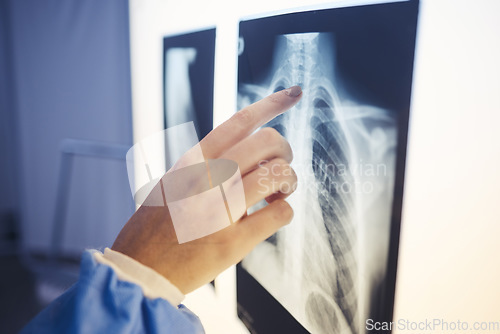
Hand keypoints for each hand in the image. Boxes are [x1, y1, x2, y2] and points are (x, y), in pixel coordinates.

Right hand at [112, 86, 301, 293]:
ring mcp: (220, 210)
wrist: (141, 269)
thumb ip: (203, 164)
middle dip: (285, 151)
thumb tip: (241, 148)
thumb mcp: (171, 181)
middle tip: (281, 166)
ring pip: (278, 175)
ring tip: (278, 193)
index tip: (294, 93)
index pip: (239, 122)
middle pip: (267, 143)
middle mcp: (207, 180)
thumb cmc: (155, 226)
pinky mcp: (234, 242)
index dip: (272, 103)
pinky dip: (285, 211)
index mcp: (192, 162)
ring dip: (288, 182)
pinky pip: (280, 214)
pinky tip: (273, 214)